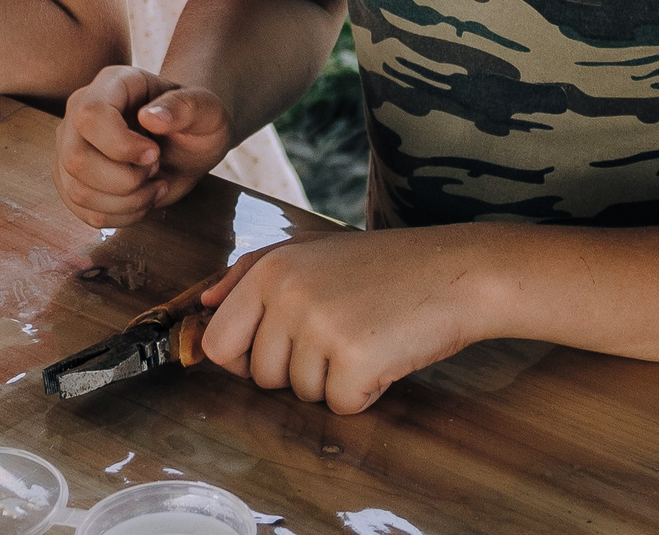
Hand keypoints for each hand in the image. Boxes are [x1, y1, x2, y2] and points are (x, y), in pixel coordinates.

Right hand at [55, 66, 233, 226]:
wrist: (189, 142)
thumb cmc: (196, 120)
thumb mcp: (205, 108)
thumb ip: (184, 107)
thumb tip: (150, 118)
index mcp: (111, 85)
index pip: (90, 116)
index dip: (121, 145)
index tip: (155, 154)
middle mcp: (80, 112)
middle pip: (76, 159)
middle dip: (125, 179)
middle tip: (156, 169)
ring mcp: (71, 147)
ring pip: (78, 191)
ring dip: (126, 201)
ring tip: (154, 185)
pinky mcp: (73, 180)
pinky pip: (84, 212)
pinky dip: (120, 216)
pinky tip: (142, 199)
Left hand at [199, 232, 481, 414]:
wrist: (455, 270)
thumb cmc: (383, 265)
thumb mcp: (311, 252)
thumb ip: (249, 275)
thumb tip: (203, 305)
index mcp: (269, 270)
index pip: (219, 343)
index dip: (245, 359)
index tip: (278, 350)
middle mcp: (286, 296)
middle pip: (262, 377)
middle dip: (297, 371)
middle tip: (339, 333)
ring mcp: (320, 328)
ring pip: (301, 394)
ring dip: (333, 380)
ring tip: (366, 336)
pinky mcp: (356, 360)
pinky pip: (341, 406)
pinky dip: (365, 393)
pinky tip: (385, 355)